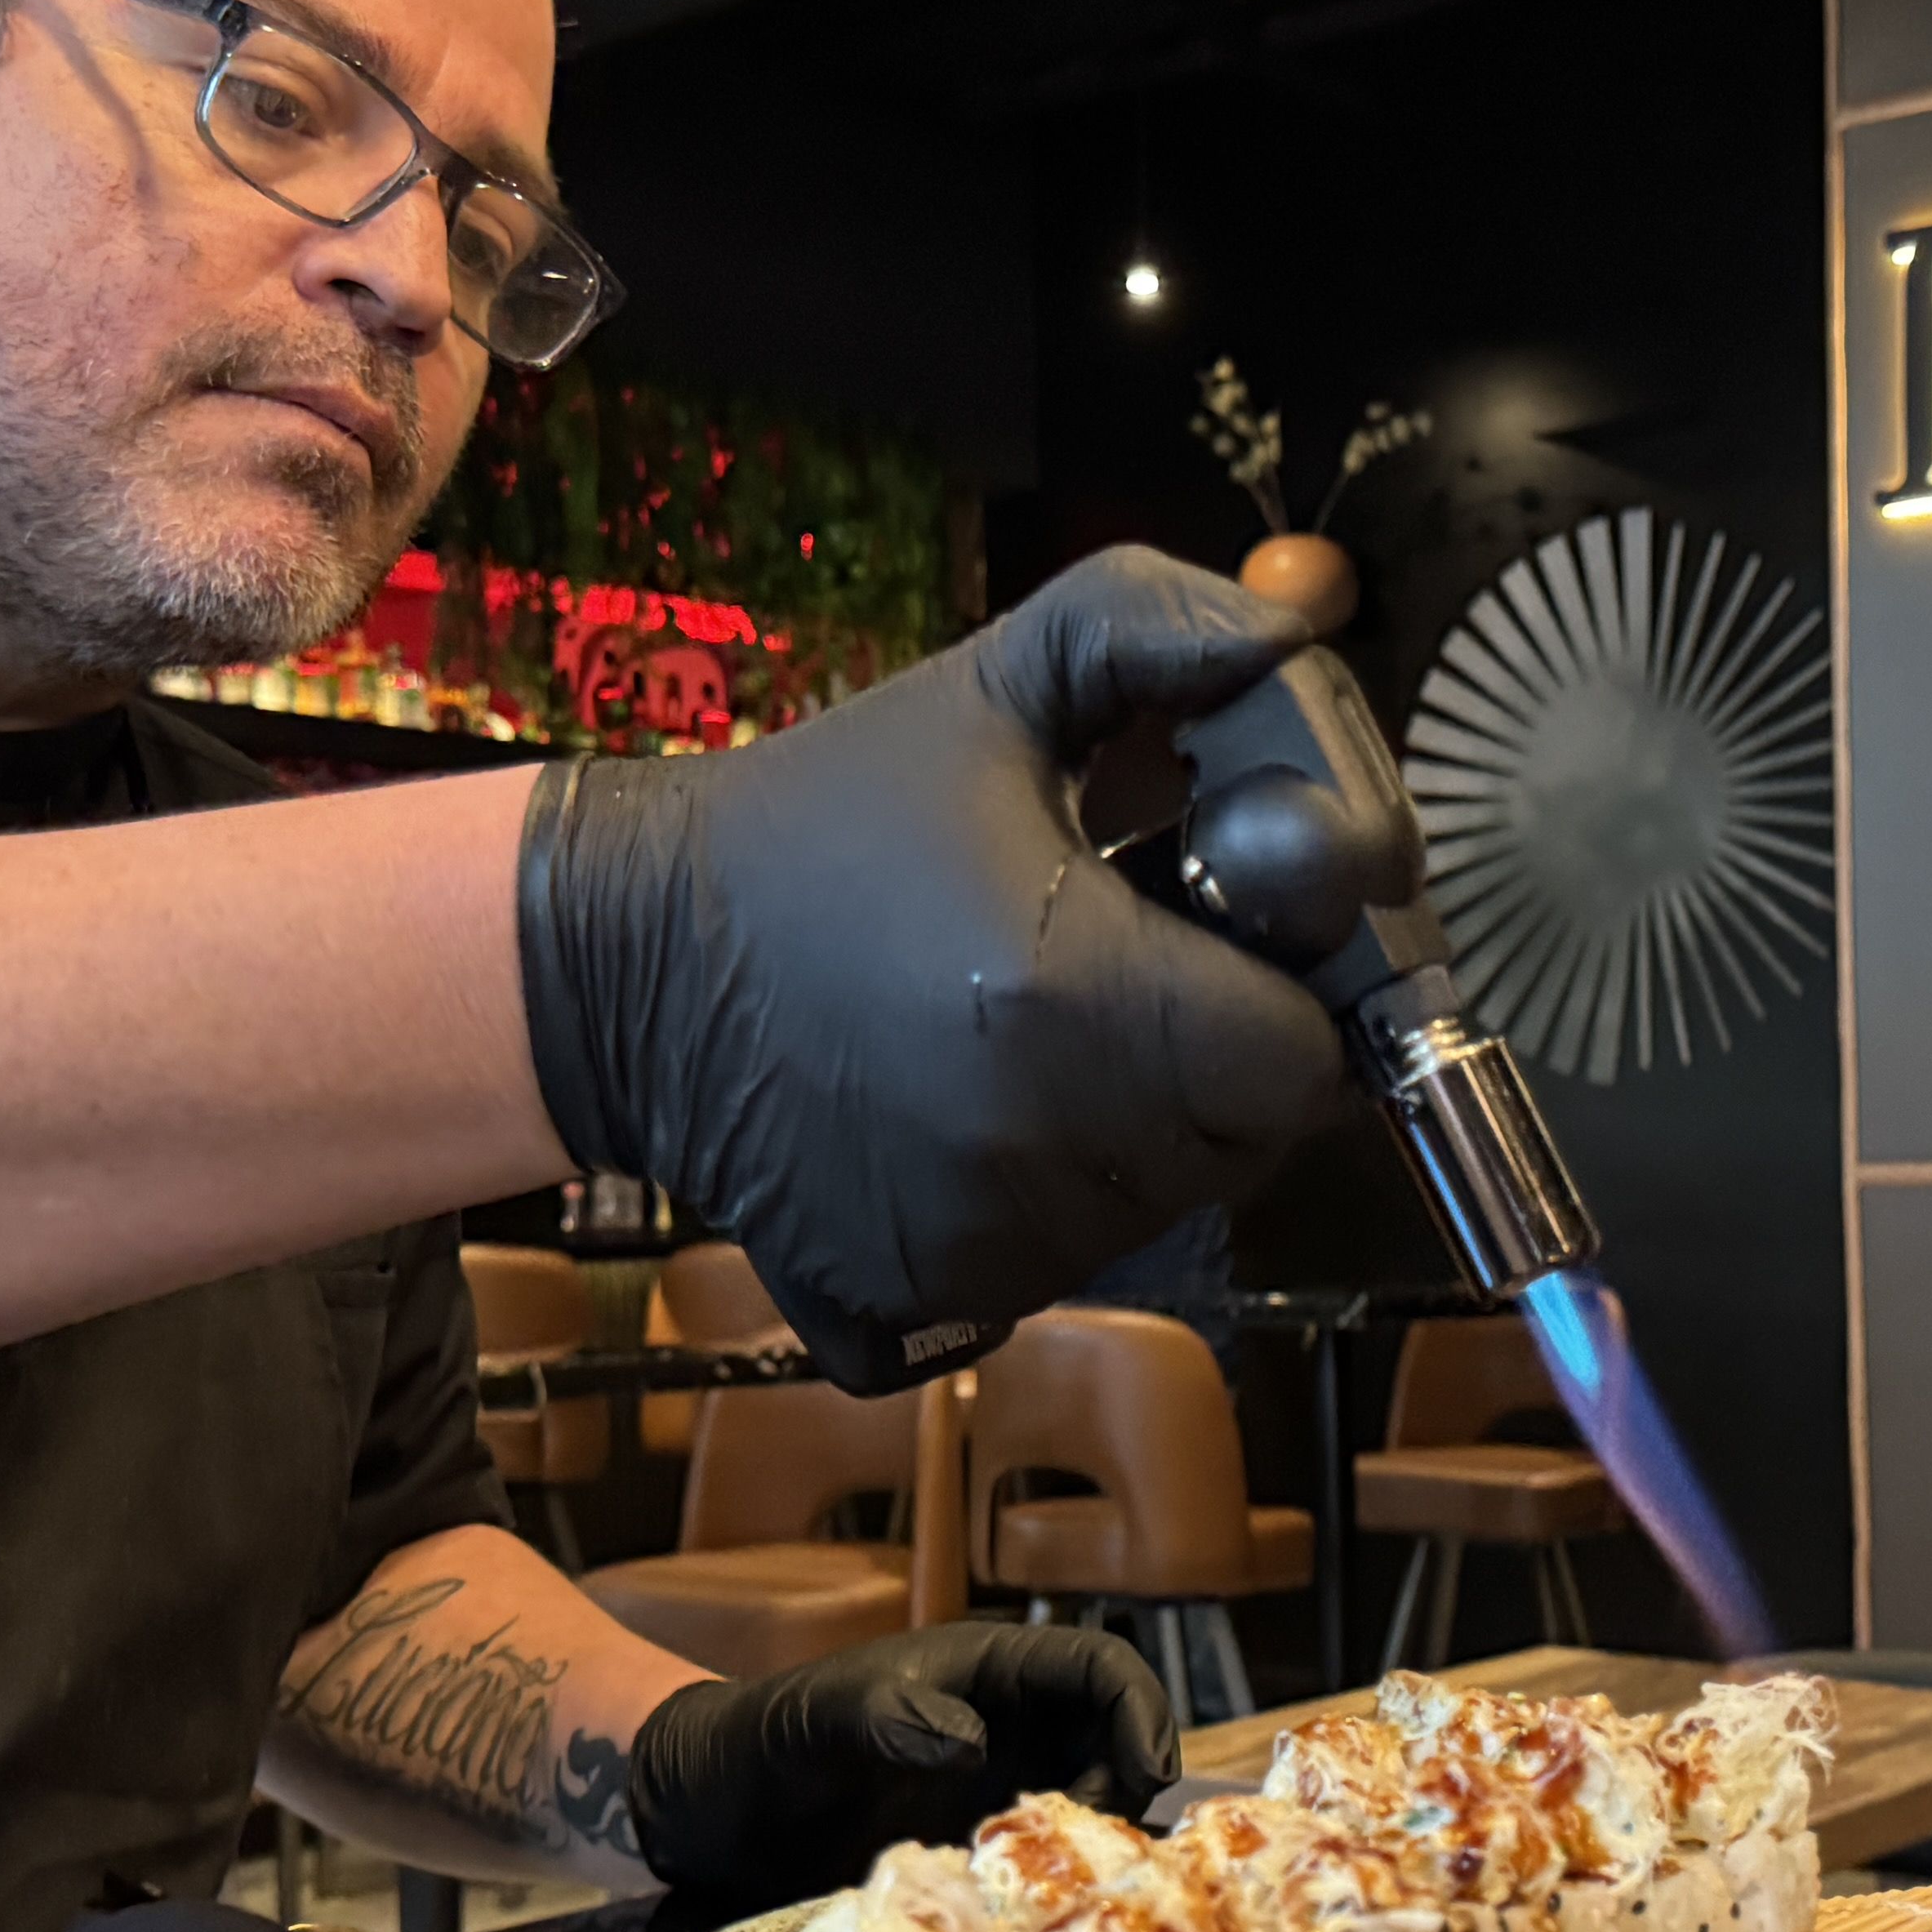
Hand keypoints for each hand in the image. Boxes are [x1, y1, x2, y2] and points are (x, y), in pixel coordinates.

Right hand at [515, 547, 1355, 1392]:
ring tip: (1034, 1029)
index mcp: (1080, 1000)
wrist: (628, 959)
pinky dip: (1046, 1203)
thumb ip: (1158, 628)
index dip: (1289, 991)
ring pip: (1157, 1210)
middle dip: (1219, 1056)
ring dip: (1137, 1131)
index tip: (1219, 935)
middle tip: (1125, 969)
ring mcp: (983, 1247)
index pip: (1303, 1059)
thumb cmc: (819, 820)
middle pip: (1244, 1143)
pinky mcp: (926, 1303)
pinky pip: (1060, 1266)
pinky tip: (973, 1110)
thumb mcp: (990, 683)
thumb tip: (1289, 634)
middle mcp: (1041, 1148)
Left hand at [622, 1623, 1178, 1902]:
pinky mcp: (971, 1858)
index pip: (1101, 1668)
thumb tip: (972, 1742)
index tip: (1148, 1773)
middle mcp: (1008, 1729)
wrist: (703, 1813)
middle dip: (1128, 1792)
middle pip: (1115, 1745)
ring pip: (1089, 1813)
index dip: (1142, 1710)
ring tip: (1072, 1901)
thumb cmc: (756, 1741)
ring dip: (1099, 1852)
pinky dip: (1055, 1898)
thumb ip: (886, 1717)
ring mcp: (993, 1794)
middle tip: (1100, 1858)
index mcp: (988, 1671)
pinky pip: (1040, 1873)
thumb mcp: (815, 1719)